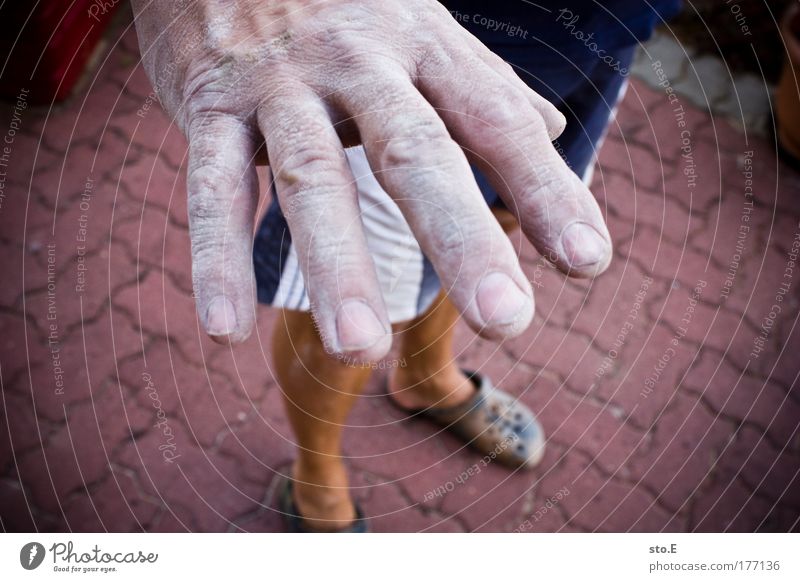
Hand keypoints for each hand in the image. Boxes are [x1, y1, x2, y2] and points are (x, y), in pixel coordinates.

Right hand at [131, 0, 611, 360]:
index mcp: (421, 43)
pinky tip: (224, 330)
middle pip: (416, 153)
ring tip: (362, 351)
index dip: (547, 189)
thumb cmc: (337, 0)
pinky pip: (213, 186)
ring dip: (337, 268)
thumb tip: (552, 127)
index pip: (496, 120)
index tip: (587, 263)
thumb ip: (481, 83)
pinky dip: (216, 258)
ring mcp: (280, 83)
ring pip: (313, 178)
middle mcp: (357, 61)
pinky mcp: (208, 102)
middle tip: (507, 322)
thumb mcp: (418, 26)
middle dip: (462, 239)